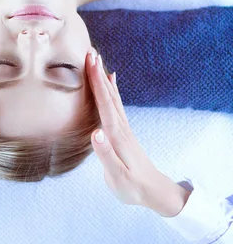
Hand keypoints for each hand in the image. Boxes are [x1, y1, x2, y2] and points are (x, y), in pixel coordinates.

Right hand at [86, 50, 189, 215]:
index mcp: (116, 135)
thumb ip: (106, 155)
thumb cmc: (133, 187)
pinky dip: (112, 88)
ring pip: (112, 96)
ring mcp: (123, 127)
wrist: (154, 191)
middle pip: (108, 94)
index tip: (89, 62)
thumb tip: (96, 133)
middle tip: (89, 52)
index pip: (104, 103)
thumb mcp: (117, 177)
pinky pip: (116, 103)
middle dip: (98, 73)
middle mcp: (120, 126)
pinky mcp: (123, 130)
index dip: (96, 82)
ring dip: (104, 77)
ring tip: (97, 60)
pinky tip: (111, 80)